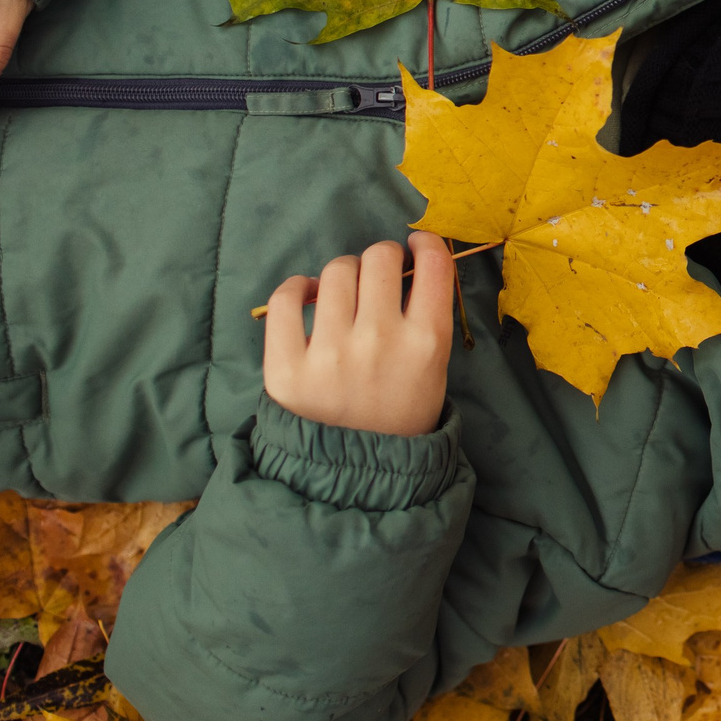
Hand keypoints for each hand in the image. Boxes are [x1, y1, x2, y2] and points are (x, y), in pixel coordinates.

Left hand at [261, 235, 454, 436]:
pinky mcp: (286, 365)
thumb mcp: (434, 373)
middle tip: (377, 274)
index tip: (416, 246)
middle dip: (381, 256)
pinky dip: (295, 288)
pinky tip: (305, 296)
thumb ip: (426, 321)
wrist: (356, 477)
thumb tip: (407, 266)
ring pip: (335, 272)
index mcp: (427, 343)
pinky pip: (286, 299)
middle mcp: (380, 339)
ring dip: (342, 274)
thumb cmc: (400, 419)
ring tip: (342, 294)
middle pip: (380, 257)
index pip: (433, 264)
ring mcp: (331, 352)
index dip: (425, 243)